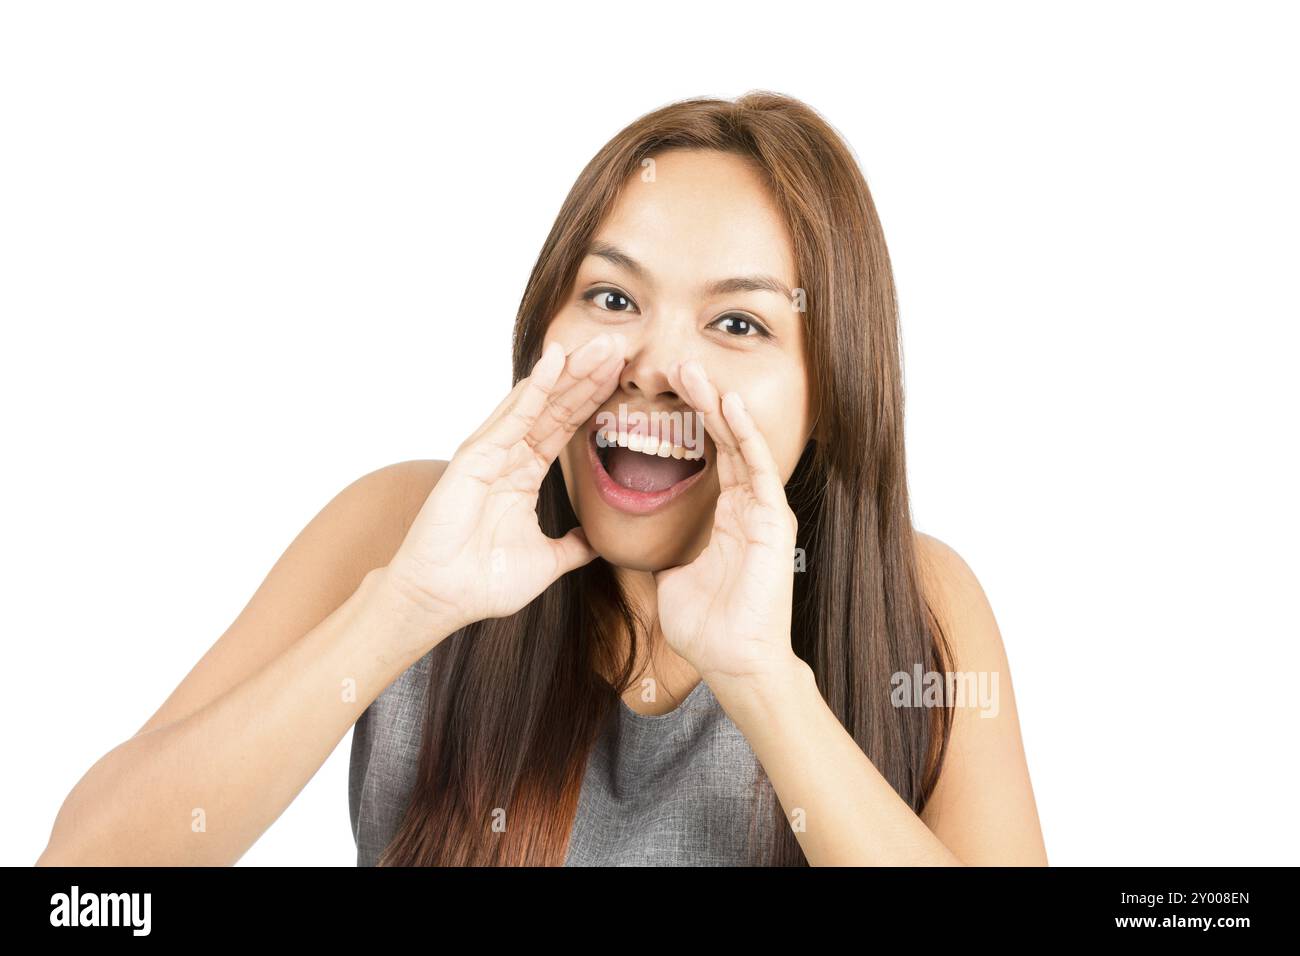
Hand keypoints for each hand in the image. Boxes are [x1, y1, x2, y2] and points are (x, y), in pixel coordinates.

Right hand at [385, 333, 624, 632]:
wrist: (445, 599)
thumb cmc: (483, 582)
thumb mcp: (547, 561)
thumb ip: (573, 547)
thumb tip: (597, 543)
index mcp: (523, 474)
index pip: (565, 426)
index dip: (592, 400)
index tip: (621, 376)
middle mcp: (508, 455)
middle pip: (556, 405)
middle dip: (587, 375)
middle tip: (619, 344)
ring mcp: (491, 452)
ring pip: (538, 402)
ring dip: (570, 372)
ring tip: (600, 344)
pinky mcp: (475, 456)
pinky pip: (512, 417)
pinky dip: (536, 388)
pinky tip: (556, 362)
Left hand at [654, 359, 800, 683]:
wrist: (733, 662)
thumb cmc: (707, 627)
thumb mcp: (674, 578)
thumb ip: (667, 552)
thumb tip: (644, 546)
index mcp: (728, 516)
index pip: (709, 455)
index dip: (690, 422)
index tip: (665, 393)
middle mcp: (749, 506)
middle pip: (724, 439)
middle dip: (702, 401)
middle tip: (679, 366)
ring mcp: (764, 511)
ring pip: (740, 444)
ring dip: (719, 406)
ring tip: (696, 373)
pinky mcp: (775, 521)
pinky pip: (757, 468)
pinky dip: (743, 435)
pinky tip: (728, 406)